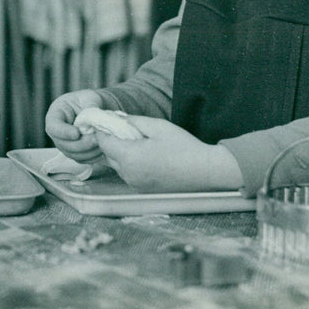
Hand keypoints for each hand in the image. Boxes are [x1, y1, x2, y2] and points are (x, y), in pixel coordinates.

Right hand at [44, 90, 105, 162]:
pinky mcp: (74, 152)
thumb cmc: (89, 100)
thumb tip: (93, 118)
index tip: (77, 133)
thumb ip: (90, 106)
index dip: (63, 132)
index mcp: (56, 114)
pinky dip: (92, 157)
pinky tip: (102, 150)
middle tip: (96, 139)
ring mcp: (65, 143)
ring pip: (72, 154)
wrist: (97, 109)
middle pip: (62, 144)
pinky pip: (81, 159)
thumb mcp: (89, 97)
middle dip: (80, 144)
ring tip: (102, 143)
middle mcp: (57, 131)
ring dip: (88, 152)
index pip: (53, 126)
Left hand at [94, 116, 242, 192]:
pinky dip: (130, 164)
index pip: (102, 141)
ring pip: (117, 165)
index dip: (103, 129)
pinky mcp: (142, 190)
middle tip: (127, 129)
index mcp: (129, 157)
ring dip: (121, 153)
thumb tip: (115, 118)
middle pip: (107, 154)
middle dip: (113, 141)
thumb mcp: (157, 126)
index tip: (110, 121)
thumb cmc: (184, 146)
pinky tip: (147, 157)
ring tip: (141, 143)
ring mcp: (134, 184)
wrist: (206, 171)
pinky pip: (127, 174)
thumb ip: (133, 121)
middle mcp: (128, 174)